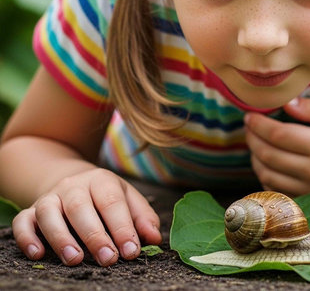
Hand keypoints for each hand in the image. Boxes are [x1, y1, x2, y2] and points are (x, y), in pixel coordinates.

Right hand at [12, 168, 160, 265]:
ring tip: (76, 260)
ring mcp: (50, 197)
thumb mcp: (128, 199)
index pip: (112, 202)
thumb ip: (143, 218)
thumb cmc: (107, 197)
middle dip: (95, 235)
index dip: (122, 227)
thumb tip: (154, 238)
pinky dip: (28, 237)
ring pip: (50, 213)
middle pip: (81, 207)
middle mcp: (74, 185)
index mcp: (102, 180)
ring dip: (61, 237)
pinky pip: (24, 221)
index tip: (130, 251)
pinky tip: (38, 254)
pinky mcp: (31, 210)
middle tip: (108, 259)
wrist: (74, 181)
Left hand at [245, 98, 309, 194]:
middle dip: (252, 138)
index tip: (249, 115)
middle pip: (268, 155)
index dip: (258, 124)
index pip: (278, 134)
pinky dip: (265, 177)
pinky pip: (277, 191)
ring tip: (254, 142)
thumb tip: (287, 104)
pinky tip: (266, 163)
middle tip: (249, 126)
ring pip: (268, 175)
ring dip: (254, 157)